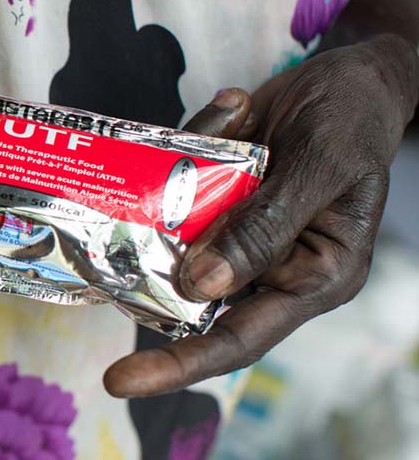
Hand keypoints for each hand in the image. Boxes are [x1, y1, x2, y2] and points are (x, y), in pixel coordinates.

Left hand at [105, 35, 418, 396]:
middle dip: (149, 271)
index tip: (119, 381)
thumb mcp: (320, 167)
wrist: (352, 77)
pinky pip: (173, 196)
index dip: (178, 364)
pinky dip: (182, 156)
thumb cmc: (353, 123)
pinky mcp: (213, 205)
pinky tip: (232, 115)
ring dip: (170, 199)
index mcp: (312, 277)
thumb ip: (264, 226)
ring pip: (173, 242)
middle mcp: (269, 267)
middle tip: (105, 244)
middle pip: (193, 296)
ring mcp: (235, 237)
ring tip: (219, 137)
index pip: (239, 338)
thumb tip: (200, 285)